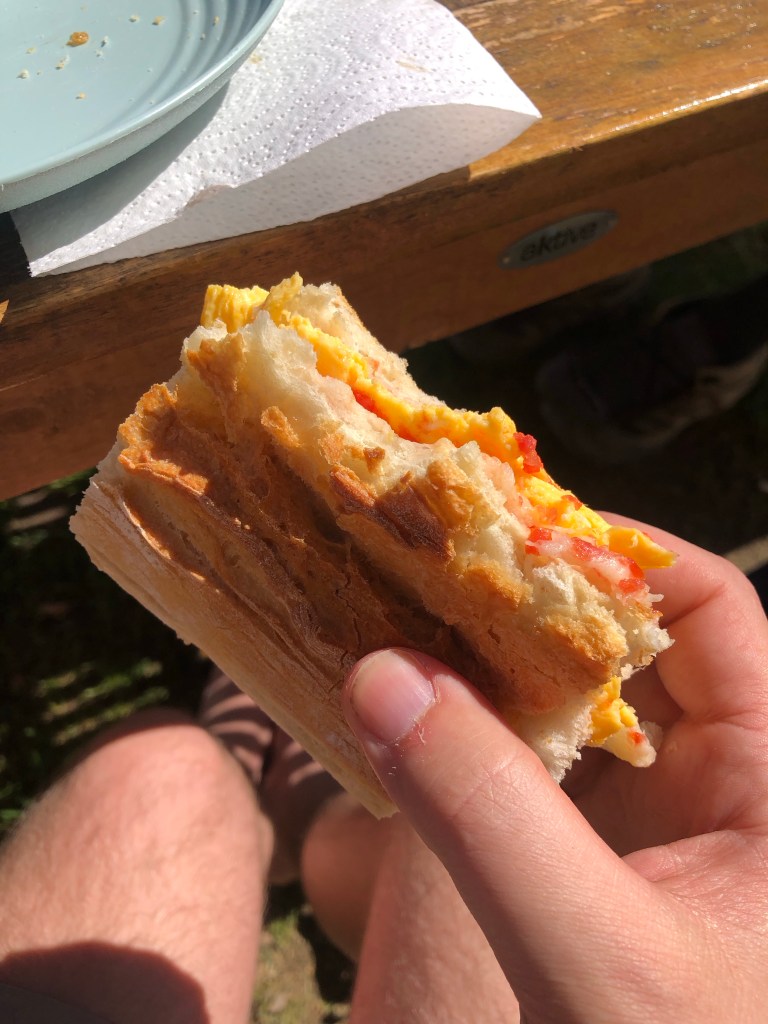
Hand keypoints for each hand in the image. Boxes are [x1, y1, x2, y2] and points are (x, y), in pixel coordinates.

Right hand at [343, 521, 767, 1023]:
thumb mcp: (588, 958)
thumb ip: (483, 813)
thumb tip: (383, 672)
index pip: (713, 608)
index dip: (618, 555)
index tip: (505, 535)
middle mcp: (729, 781)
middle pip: (638, 642)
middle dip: (538, 601)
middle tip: (432, 571)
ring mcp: (668, 821)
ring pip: (588, 702)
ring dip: (505, 664)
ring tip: (412, 626)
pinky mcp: (614, 861)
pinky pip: (553, 765)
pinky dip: (491, 732)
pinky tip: (424, 720)